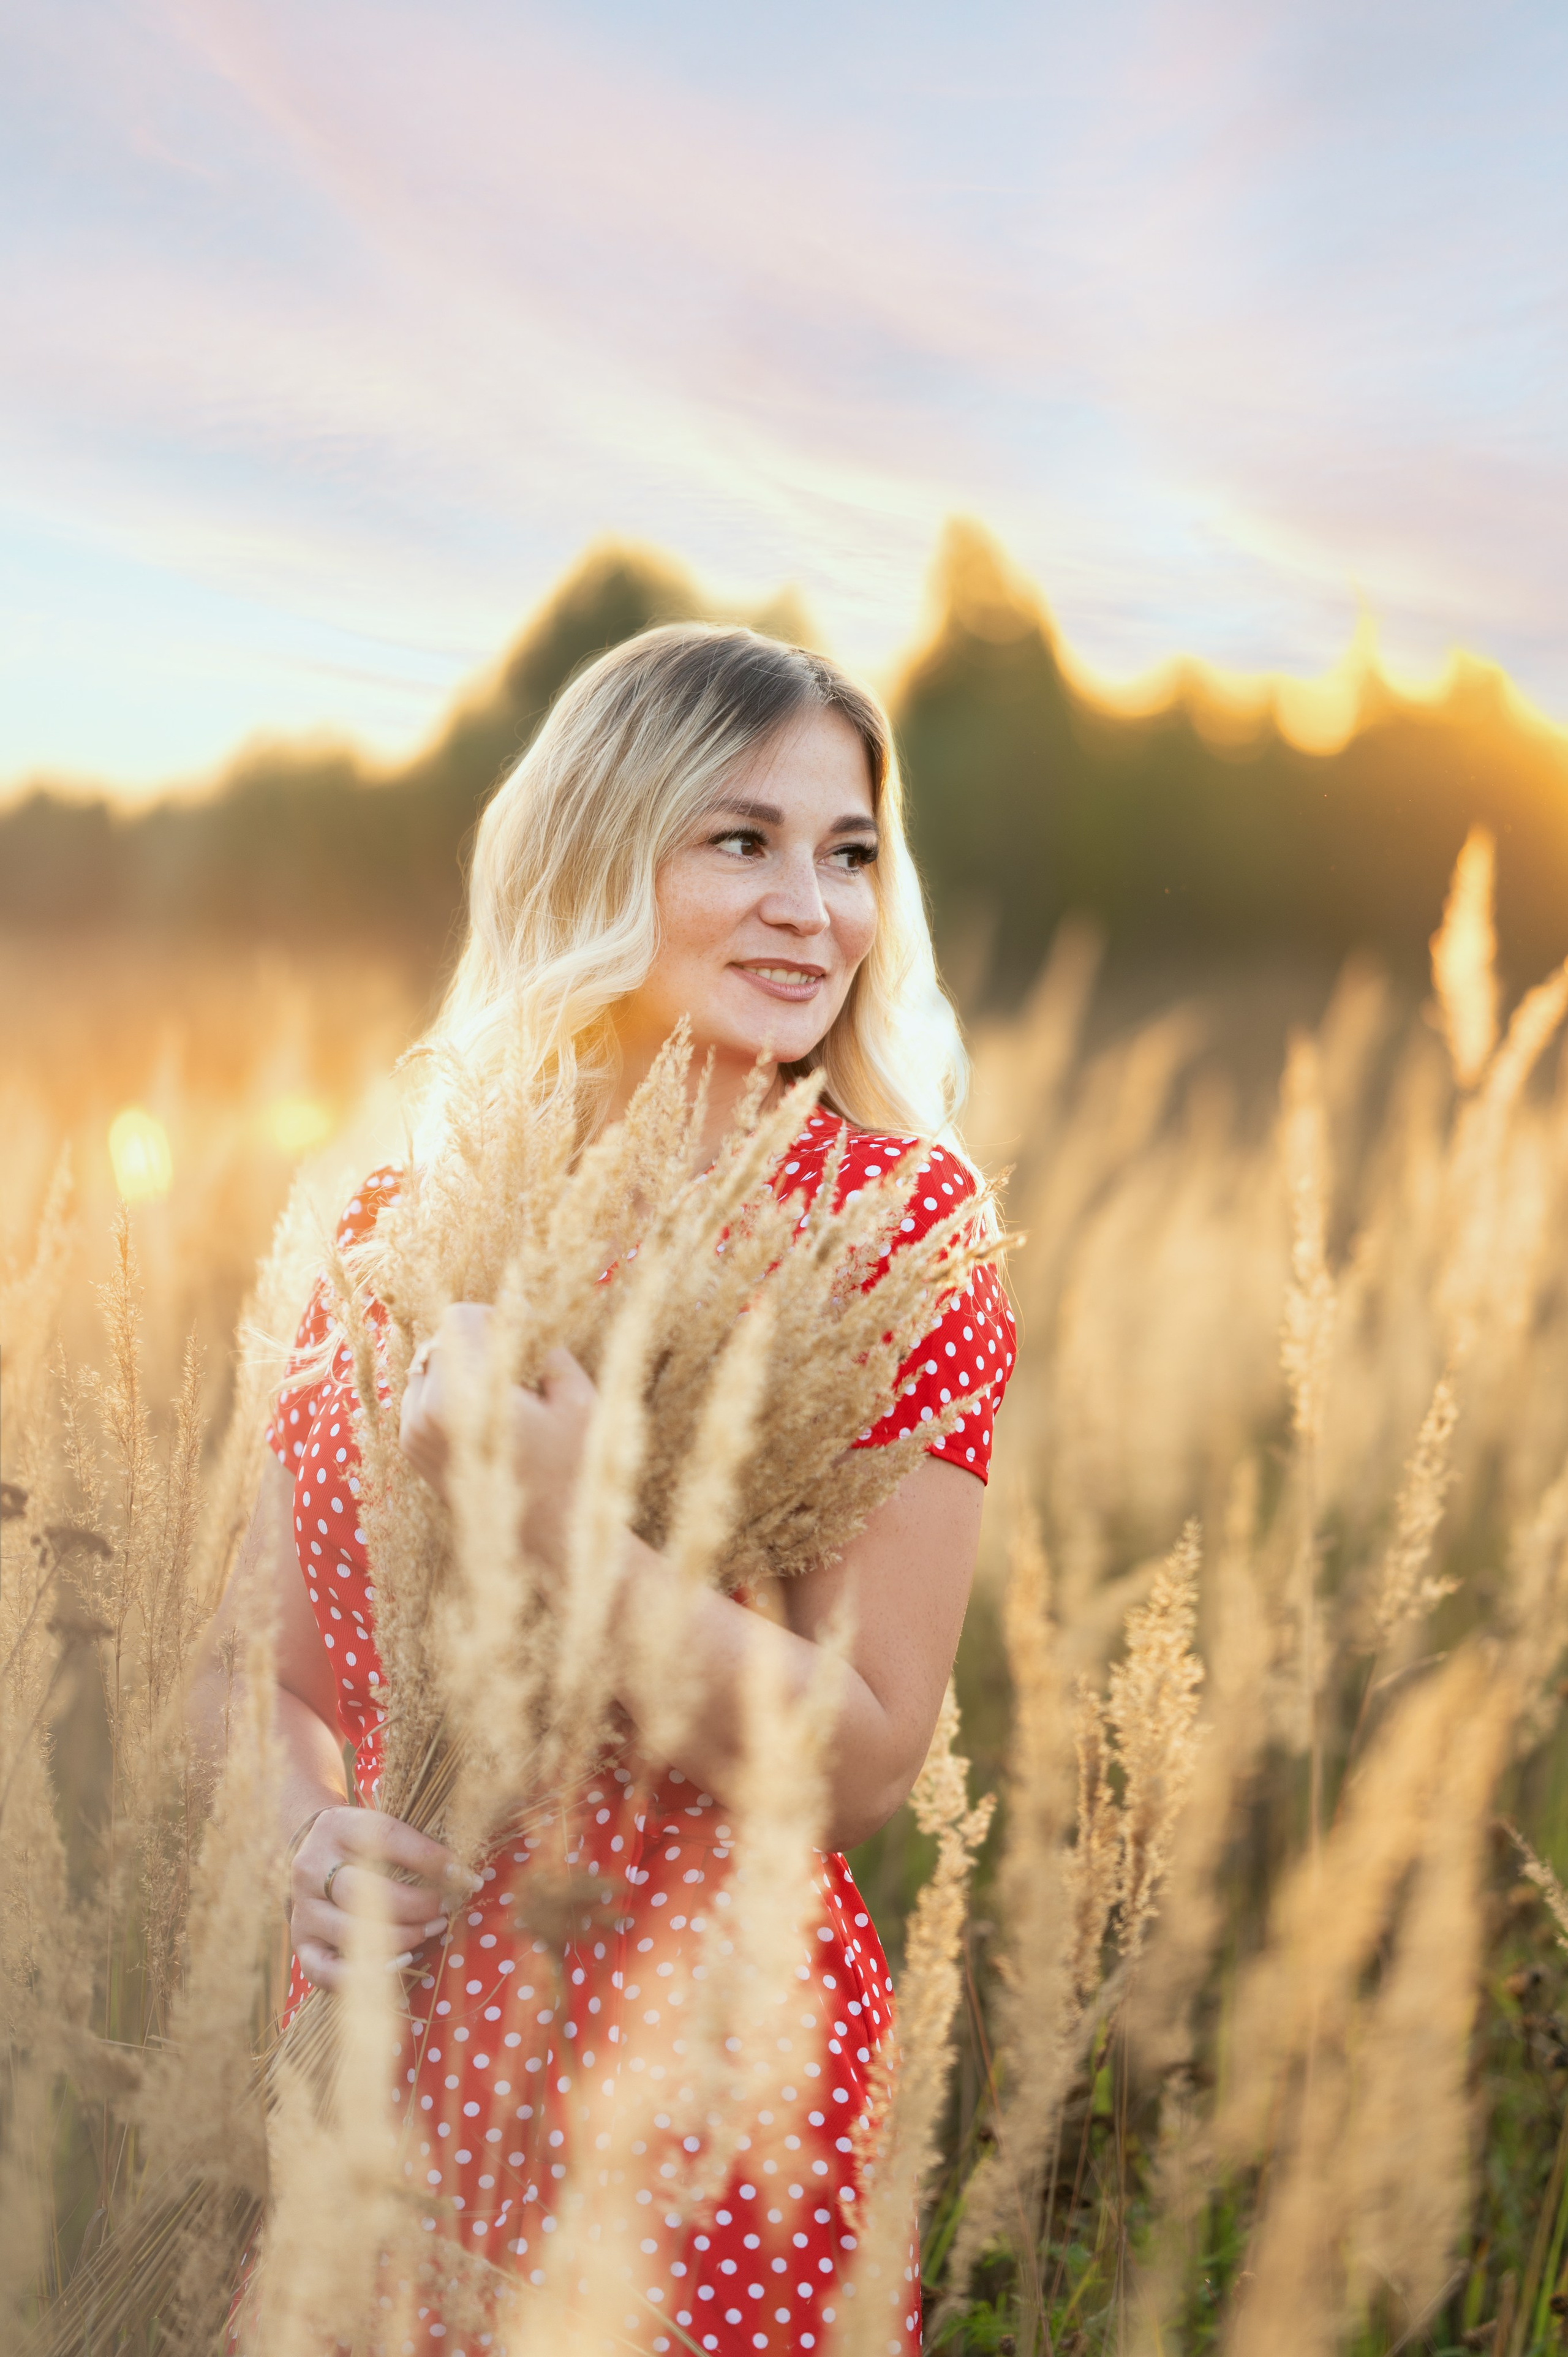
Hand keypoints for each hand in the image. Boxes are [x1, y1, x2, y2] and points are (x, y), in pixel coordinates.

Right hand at [289, 1804, 474, 1992]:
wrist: (312, 1849)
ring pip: (351, 1932)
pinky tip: (399, 1962)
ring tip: (432, 1930)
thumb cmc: (364, 1841)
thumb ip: (416, 1843)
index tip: (464, 1877)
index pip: (386, 1838)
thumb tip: (464, 1875)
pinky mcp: (300, 1941)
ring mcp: (303, 1907)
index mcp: (338, 1827)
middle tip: (445, 1909)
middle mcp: (312, 1866)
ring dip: (401, 1938)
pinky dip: (363, 1975)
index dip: (430, 1859)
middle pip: (365, 1891)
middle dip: (416, 1905)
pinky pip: (324, 1971)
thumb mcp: (382, 1826)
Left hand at [399, 1307, 596, 1573]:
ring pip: (428, 1369)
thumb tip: (524, 1322)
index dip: (495, 1317)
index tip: (526, 1334)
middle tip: (520, 1365)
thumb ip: (545, 1348)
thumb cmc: (573, 1468)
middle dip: (479, 1343)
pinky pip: (422, 1399)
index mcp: (462, 1396)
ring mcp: (414, 1436)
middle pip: (441, 1342)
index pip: (457, 1320)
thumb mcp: (575, 1397)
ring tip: (505, 1394)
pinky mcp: (414, 1453)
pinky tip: (489, 1417)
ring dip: (462, 1368)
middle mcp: (425, 1414)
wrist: (554, 1540)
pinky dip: (450, 1394)